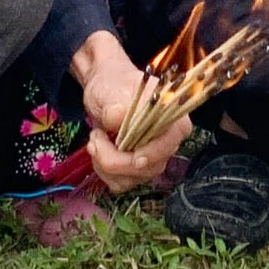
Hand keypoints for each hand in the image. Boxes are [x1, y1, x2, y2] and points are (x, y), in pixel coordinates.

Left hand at [75, 32, 187, 191]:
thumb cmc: (114, 85)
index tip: (134, 157)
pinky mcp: (136, 170)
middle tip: (95, 137)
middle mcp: (168, 141)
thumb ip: (116, 103)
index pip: (171, 141)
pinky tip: (99, 151)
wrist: (105, 92)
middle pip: (149, 166)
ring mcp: (153, 158)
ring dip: (106, 165)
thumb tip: (119, 116)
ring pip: (132, 179)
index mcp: (173, 116)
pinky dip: (104, 171)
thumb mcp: (112, 88)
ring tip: (96, 139)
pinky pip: (121, 183)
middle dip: (116, 159)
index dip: (154, 153)